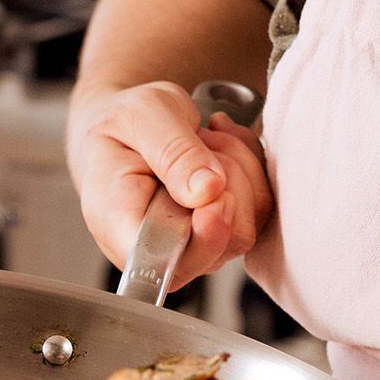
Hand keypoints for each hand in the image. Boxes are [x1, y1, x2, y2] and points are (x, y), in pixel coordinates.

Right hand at [66, 81, 272, 287]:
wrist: (127, 126)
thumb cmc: (122, 124)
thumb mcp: (140, 116)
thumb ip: (174, 153)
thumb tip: (208, 191)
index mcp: (119, 227)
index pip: (168, 263)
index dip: (204, 238)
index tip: (215, 195)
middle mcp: (158, 248)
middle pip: (224, 243)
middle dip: (228, 180)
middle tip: (199, 140)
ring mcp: (194, 246)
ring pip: (249, 223)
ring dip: (238, 168)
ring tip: (202, 140)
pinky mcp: (221, 234)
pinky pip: (260, 208)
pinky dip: (249, 167)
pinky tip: (217, 147)